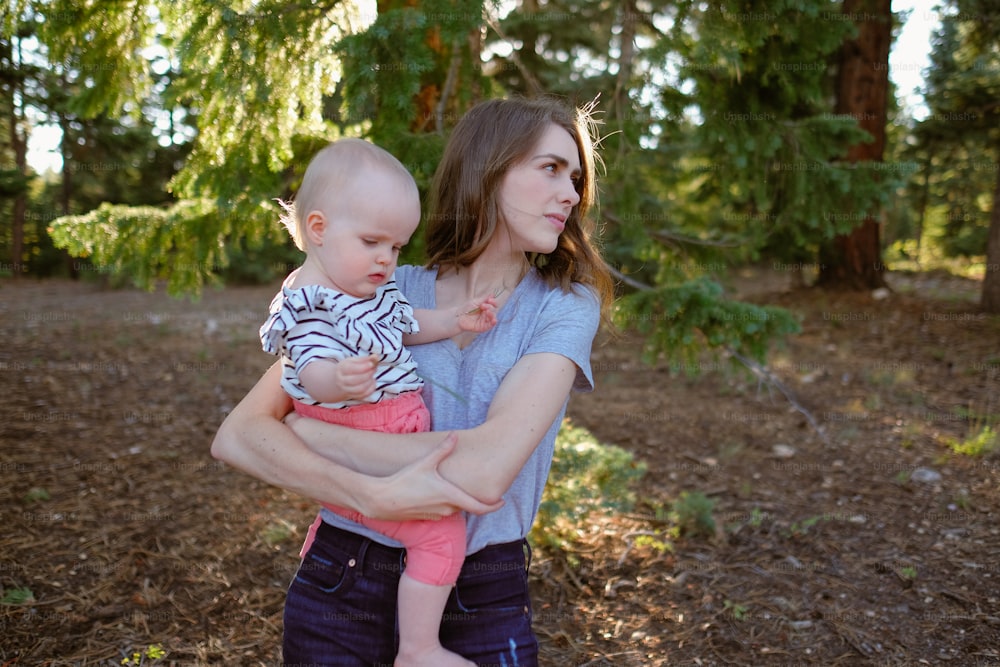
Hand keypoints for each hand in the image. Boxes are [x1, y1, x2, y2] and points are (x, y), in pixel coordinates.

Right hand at [332, 354, 378, 400]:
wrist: (342, 380)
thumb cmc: (350, 368)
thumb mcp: (355, 361)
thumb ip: (366, 359)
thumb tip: (376, 357)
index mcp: (341, 368)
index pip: (350, 368)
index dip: (363, 367)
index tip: (371, 364)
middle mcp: (341, 380)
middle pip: (355, 380)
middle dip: (368, 374)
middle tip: (374, 369)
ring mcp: (346, 390)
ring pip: (360, 389)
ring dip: (370, 382)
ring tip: (372, 376)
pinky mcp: (353, 396)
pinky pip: (364, 395)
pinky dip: (371, 388)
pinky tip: (372, 382)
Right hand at [364, 433, 503, 520]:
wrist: (381, 500)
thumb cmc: (403, 481)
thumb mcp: (424, 463)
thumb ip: (442, 450)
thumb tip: (454, 435)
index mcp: (450, 496)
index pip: (479, 507)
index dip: (493, 506)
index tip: (501, 501)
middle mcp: (446, 508)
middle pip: (466, 506)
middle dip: (473, 498)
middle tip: (481, 489)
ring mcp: (436, 515)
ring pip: (453, 508)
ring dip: (457, 501)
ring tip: (457, 488)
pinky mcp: (426, 517)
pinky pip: (441, 511)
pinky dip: (445, 504)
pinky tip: (437, 494)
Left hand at [457, 296, 497, 332]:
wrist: (459, 316)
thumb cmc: (466, 308)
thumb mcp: (476, 301)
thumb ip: (485, 299)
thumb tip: (493, 294)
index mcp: (486, 307)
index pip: (494, 305)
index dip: (493, 302)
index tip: (490, 300)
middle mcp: (487, 314)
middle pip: (493, 310)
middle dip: (489, 307)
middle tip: (482, 305)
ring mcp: (485, 321)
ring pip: (493, 318)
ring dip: (491, 314)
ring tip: (487, 311)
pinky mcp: (483, 327)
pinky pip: (490, 326)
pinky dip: (493, 323)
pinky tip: (494, 320)